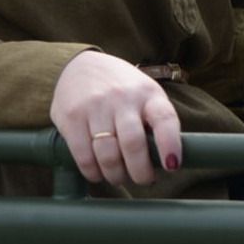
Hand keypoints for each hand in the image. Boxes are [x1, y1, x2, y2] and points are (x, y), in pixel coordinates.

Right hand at [50, 50, 180, 188]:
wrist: (81, 64)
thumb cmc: (122, 90)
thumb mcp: (145, 95)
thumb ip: (155, 123)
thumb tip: (164, 164)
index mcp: (147, 94)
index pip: (164, 119)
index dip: (170, 145)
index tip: (172, 166)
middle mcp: (122, 97)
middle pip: (133, 143)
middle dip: (140, 172)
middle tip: (142, 179)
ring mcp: (95, 106)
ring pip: (107, 155)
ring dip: (116, 175)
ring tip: (118, 176)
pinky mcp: (71, 117)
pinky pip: (84, 156)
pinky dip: (93, 172)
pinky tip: (98, 172)